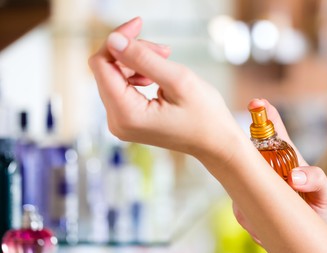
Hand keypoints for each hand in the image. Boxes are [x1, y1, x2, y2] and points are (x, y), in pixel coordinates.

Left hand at [88, 17, 243, 163]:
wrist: (215, 144)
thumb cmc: (205, 116)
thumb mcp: (178, 80)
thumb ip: (143, 58)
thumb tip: (113, 40)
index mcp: (126, 115)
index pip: (101, 65)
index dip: (116, 40)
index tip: (139, 25)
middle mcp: (117, 122)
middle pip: (107, 70)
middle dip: (132, 52)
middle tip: (164, 50)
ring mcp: (121, 123)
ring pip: (114, 77)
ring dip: (137, 62)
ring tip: (165, 61)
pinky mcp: (128, 120)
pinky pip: (122, 88)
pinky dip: (138, 74)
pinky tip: (157, 75)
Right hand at [233, 99, 326, 243]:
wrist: (305, 237)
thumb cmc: (317, 208)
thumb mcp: (326, 193)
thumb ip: (318, 180)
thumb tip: (294, 177)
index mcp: (284, 157)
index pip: (274, 130)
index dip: (264, 114)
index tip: (257, 103)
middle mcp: (265, 168)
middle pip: (246, 151)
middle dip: (241, 153)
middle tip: (256, 174)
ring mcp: (251, 186)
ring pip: (239, 183)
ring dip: (252, 199)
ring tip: (275, 214)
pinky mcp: (244, 207)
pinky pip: (240, 210)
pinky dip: (252, 219)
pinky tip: (265, 227)